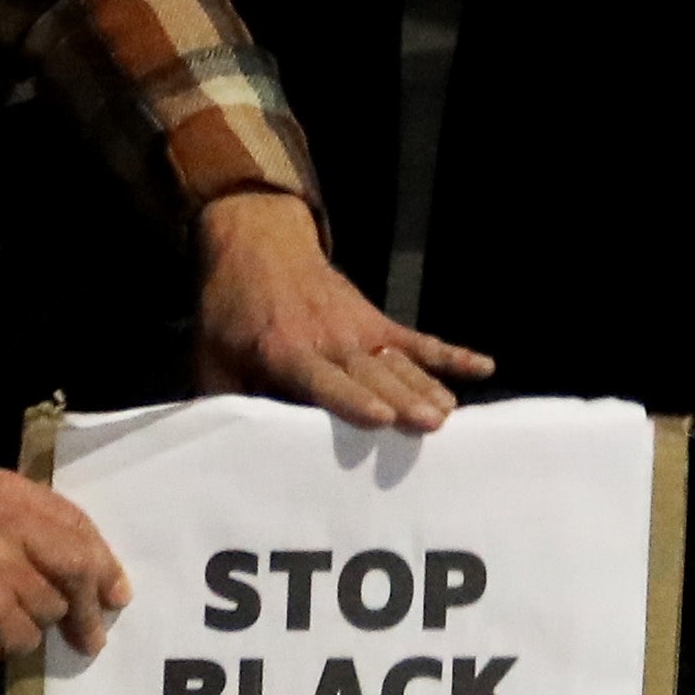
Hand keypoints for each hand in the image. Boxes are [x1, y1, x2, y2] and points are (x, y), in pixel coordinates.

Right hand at [0, 468, 130, 674]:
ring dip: (32, 626)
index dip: (102, 562)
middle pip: (78, 565)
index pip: (76, 524)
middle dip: (92, 605)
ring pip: (52, 609)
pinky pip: (25, 640)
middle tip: (93, 635)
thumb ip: (31, 535)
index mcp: (6, 491)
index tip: (114, 590)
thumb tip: (97, 579)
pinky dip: (8, 648)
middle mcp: (5, 519)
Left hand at [195, 188, 489, 432]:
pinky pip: (418, 341)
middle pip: (373, 375)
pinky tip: (484, 367)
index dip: (351, 399)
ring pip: (400, 364)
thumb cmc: (231, 312)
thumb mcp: (210, 358)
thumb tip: (230, 449)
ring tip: (449, 414)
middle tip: (432, 425)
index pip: (324, 380)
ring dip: (426, 387)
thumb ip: (225, 402)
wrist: (258, 245)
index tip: (380, 417)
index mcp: (286, 351)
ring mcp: (360, 330)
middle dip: (403, 399)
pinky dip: (451, 354)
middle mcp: (330, 340)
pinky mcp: (377, 322)